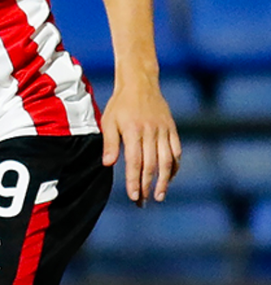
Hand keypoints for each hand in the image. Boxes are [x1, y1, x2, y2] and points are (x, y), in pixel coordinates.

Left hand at [100, 75, 181, 205]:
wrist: (140, 83)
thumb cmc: (120, 105)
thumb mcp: (109, 121)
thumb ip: (110, 143)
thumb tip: (108, 164)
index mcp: (133, 131)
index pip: (135, 162)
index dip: (135, 180)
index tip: (134, 196)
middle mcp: (150, 132)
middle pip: (151, 164)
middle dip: (147, 185)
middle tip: (143, 201)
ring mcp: (163, 130)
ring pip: (167, 160)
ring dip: (164, 180)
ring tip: (159, 195)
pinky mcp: (172, 128)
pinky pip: (177, 150)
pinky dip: (175, 166)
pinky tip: (169, 177)